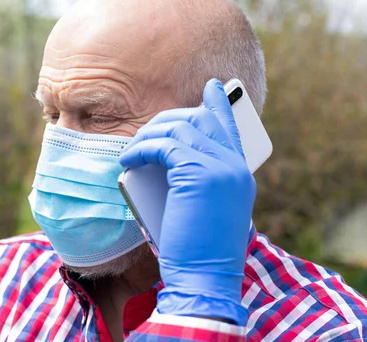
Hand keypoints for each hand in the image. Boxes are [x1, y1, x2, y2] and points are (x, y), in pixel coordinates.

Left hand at [119, 79, 255, 324]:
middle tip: (145, 134)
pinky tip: (128, 160)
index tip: (211, 86)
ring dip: (149, 135)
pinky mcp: (199, 173)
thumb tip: (166, 159)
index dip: (218, 104)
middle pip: (200, 120)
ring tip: (131, 152)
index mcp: (238, 174)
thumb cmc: (195, 252)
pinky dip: (142, 148)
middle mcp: (235, 165)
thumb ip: (195, 180)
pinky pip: (164, 145)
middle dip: (168, 120)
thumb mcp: (202, 209)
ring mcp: (221, 167)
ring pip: (180, 128)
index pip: (229, 127)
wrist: (204, 280)